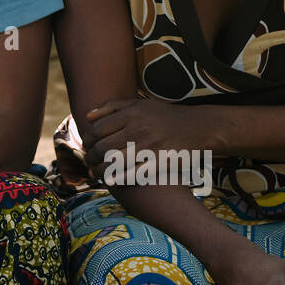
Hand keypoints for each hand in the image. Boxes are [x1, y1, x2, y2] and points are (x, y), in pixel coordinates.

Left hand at [81, 97, 216, 170]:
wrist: (198, 127)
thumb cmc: (165, 116)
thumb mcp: (139, 104)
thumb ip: (112, 106)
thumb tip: (87, 117)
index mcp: (131, 114)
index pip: (98, 129)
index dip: (87, 140)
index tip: (86, 146)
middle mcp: (138, 129)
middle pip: (103, 147)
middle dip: (90, 157)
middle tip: (87, 162)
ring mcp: (149, 147)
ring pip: (114, 163)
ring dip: (99, 171)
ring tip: (95, 173)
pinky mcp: (160, 162)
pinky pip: (133, 174)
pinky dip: (118, 179)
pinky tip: (111, 180)